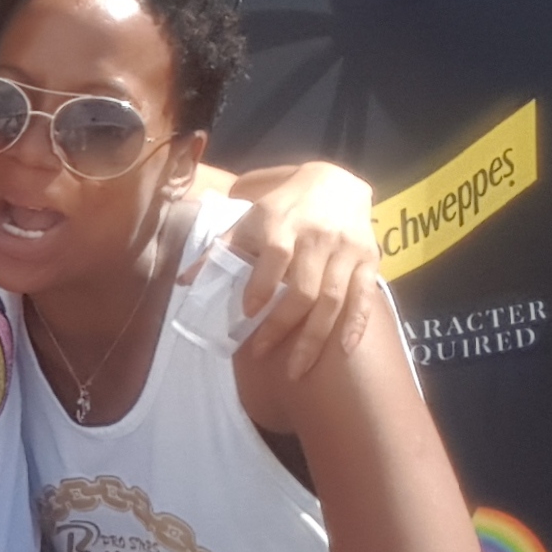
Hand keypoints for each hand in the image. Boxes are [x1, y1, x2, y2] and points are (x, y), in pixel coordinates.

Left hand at [221, 162, 376, 377]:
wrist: (334, 182)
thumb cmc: (280, 208)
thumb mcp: (247, 220)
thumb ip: (218, 251)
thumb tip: (182, 283)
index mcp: (283, 224)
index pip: (274, 258)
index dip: (261, 287)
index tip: (247, 313)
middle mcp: (317, 237)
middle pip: (303, 289)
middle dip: (282, 325)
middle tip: (261, 353)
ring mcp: (346, 250)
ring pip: (333, 299)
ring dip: (314, 337)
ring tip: (297, 369)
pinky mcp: (368, 260)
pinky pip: (364, 296)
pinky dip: (356, 325)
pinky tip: (344, 350)